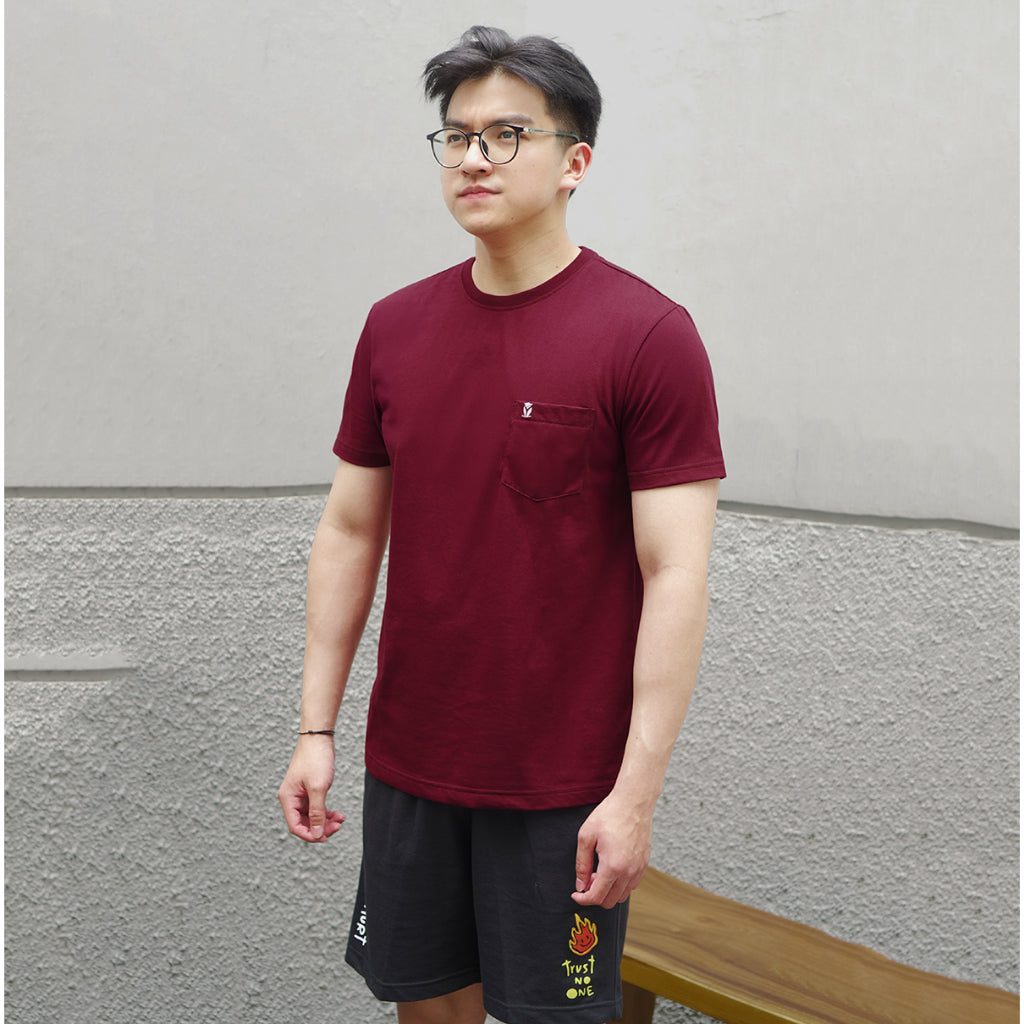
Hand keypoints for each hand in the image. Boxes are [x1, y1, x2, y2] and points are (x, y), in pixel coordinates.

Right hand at [277, 735, 344, 842]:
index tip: (326, 837)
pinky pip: (316, 807)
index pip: (295, 826)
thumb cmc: (316, 759)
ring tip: (341, 819)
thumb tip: (317, 835)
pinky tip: (338, 813)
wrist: (319, 737)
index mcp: (287, 798)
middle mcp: (291, 798)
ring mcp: (300, 794)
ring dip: (326, 820)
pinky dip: (327, 812)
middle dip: (322, 827)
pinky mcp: (309, 790)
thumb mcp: (318, 788)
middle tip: (339, 826)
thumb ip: (317, 813)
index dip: (310, 835)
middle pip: (304, 823)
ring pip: (312, 816)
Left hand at [571, 791, 651, 908]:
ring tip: (600, 871)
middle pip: (610, 901)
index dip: (583, 899)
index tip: (576, 894)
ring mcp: (639, 869)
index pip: (597, 897)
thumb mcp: (586, 836)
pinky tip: (612, 868)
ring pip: (622, 896)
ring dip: (608, 890)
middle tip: (588, 877)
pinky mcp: (644, 864)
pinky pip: (632, 886)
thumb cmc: (609, 815)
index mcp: (613, 866)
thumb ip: (582, 864)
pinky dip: (620, 884)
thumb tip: (580, 885)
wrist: (633, 802)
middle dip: (595, 894)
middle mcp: (629, 871)